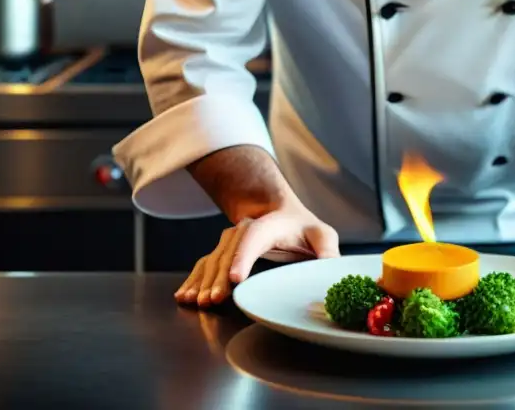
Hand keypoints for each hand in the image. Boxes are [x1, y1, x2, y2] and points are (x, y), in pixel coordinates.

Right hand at [175, 201, 339, 307]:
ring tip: (200, 301)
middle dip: (219, 277)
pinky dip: (194, 281)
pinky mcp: (221, 253)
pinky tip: (185, 295)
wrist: (278, 213)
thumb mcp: (320, 234)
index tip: (235, 278)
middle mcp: (245, 230)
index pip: (254, 238)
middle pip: (229, 253)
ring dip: (204, 282)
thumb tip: (329, 267)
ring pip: (214, 260)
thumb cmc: (301, 228)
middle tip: (214, 299)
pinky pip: (204, 265)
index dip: (243, 257)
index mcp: (271, 225)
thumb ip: (327, 249)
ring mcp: (230, 241)